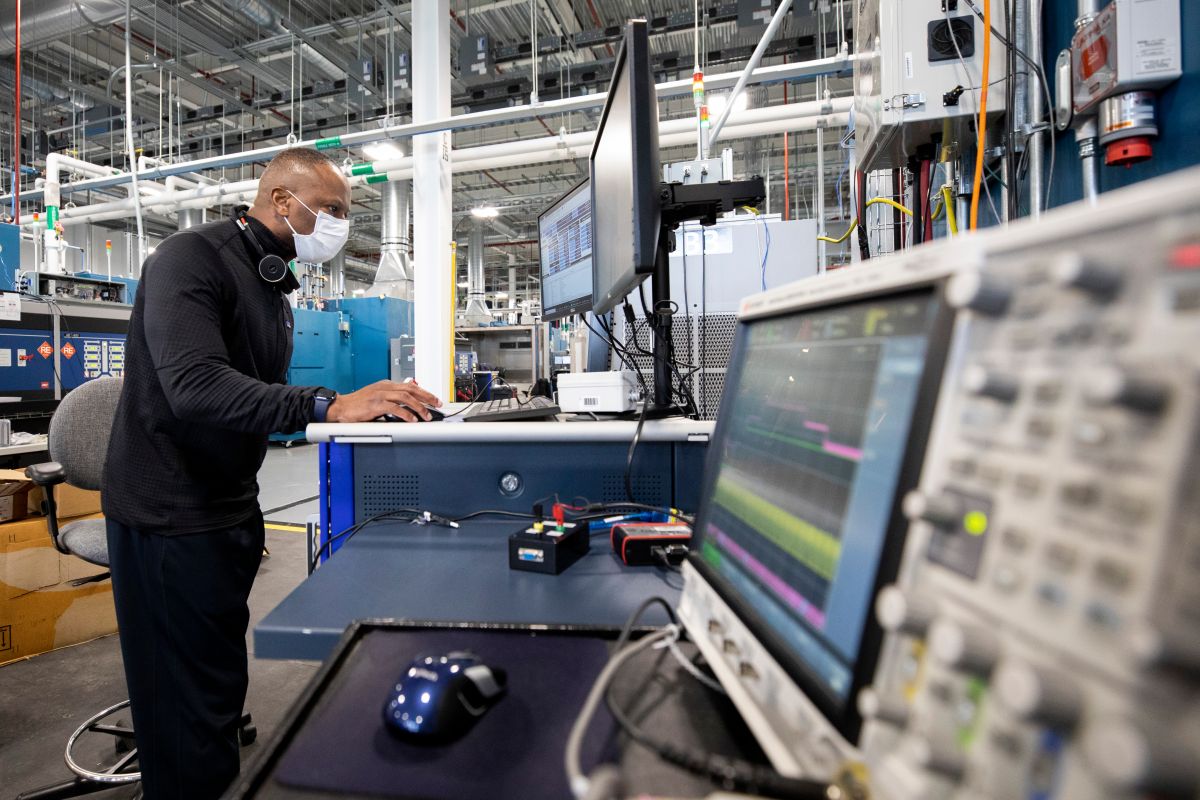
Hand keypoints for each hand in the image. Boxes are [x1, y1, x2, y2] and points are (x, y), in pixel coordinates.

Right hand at [326, 380, 441, 422]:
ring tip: (427, 416)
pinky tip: (412, 420)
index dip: (424, 392)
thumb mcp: (377, 398)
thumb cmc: (357, 405)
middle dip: (427, 396)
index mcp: (386, 384)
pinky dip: (405, 414)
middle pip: (411, 388)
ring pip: (405, 397)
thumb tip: (407, 409)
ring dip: (419, 407)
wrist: (340, 407)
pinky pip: (394, 408)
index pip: (410, 385)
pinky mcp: (375, 404)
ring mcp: (380, 394)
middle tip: (438, 404)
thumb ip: (391, 401)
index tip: (434, 399)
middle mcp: (384, 387)